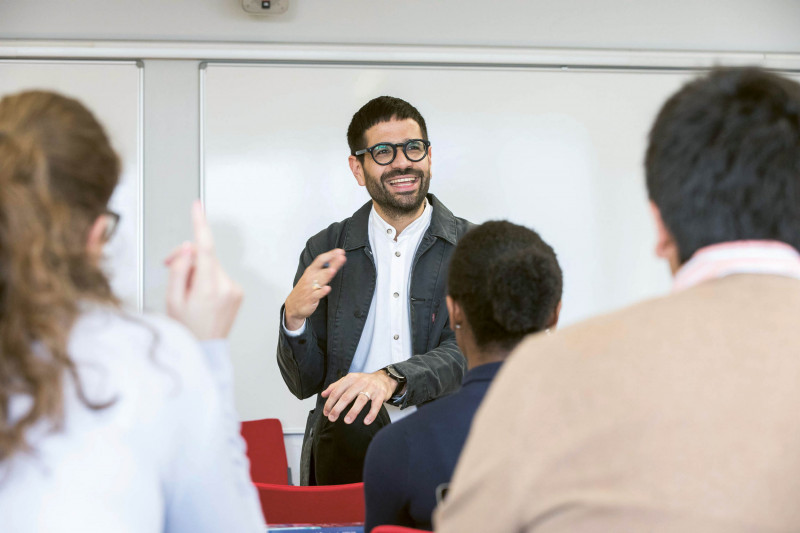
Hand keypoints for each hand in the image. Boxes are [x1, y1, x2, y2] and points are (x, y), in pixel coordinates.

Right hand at [164, 200, 243, 339]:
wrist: (205, 350)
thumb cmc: (185, 329)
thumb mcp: (171, 299)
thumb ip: (178, 269)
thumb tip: (187, 247)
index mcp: (208, 288)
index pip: (204, 247)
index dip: (200, 224)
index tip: (197, 207)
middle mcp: (226, 286)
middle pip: (205, 255)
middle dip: (188, 258)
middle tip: (171, 268)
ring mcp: (234, 289)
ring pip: (212, 265)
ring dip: (198, 270)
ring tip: (188, 292)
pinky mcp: (238, 292)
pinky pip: (219, 275)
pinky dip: (208, 279)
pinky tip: (201, 296)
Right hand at [283, 248, 345, 329]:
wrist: (292, 306)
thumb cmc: (304, 290)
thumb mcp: (312, 277)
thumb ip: (324, 270)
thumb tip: (335, 260)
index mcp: (311, 271)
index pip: (320, 260)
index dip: (330, 255)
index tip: (340, 251)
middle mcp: (310, 278)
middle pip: (323, 269)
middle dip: (332, 263)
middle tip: (341, 257)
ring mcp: (310, 289)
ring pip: (320, 281)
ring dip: (326, 275)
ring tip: (333, 270)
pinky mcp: (310, 299)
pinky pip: (317, 295)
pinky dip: (322, 292)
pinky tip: (327, 288)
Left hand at [321, 370, 397, 424]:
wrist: (384, 379)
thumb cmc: (364, 381)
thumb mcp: (349, 380)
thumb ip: (336, 386)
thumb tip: (323, 394)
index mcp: (351, 378)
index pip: (337, 391)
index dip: (330, 402)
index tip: (326, 412)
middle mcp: (360, 382)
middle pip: (347, 396)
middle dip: (338, 408)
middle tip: (332, 418)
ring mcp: (371, 388)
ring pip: (361, 400)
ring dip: (353, 411)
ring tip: (347, 421)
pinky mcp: (380, 394)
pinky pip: (376, 405)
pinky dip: (371, 414)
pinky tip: (366, 422)